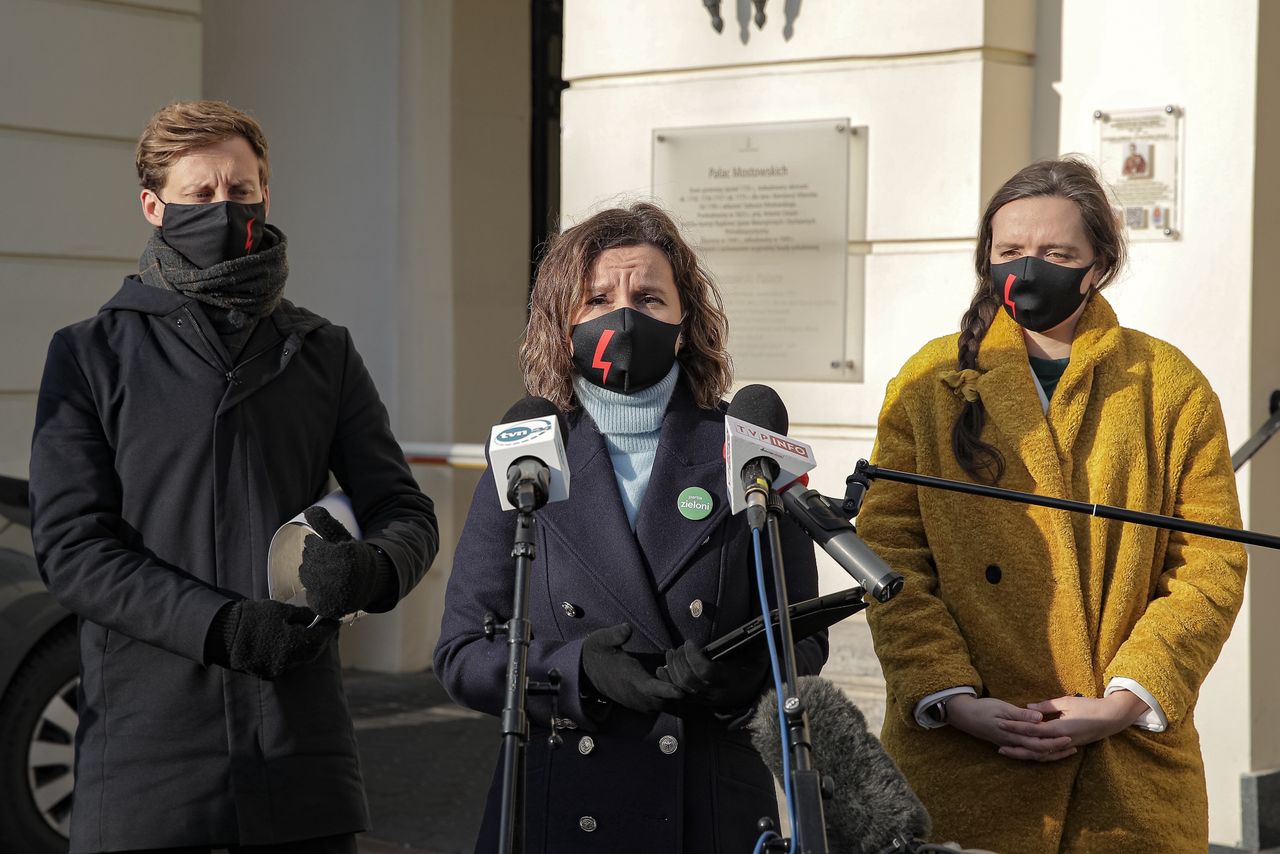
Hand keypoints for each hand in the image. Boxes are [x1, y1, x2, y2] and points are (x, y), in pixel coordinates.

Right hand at [218, 599, 339, 679]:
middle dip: (321, 640)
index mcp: (292, 643)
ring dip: (309, 648)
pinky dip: (294, 655)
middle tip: (325, 628)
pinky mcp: (268, 673)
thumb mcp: (281, 610)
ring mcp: (277, 669)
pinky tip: (294, 644)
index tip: (335, 621)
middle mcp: (287, 660)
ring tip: (311, 634)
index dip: (329, 629)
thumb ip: (303, 615)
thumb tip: (317, 617)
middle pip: (313, 652)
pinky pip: (288, 664)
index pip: (320, 638)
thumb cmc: (254, 617)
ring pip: (301, 660)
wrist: (224, 633)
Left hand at [300, 505, 378, 617]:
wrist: (371, 583)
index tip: (329, 547)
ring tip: (328, 572)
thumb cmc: (354, 556)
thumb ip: (325, 523)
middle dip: (314, 557)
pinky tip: (325, 585)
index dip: (317, 543)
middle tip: (329, 560)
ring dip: (312, 571)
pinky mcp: (327, 606)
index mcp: (344, 555)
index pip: (311, 544)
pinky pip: (308, 593)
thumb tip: (308, 510)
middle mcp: (339, 575)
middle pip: (307, 559)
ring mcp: (332, 593)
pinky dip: (313, 588)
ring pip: (305, 575)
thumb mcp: (342, 536)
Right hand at [581, 624, 685, 714]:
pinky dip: (665, 695)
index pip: (649, 688)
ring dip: (671, 692)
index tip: (679, 692)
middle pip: (663, 700)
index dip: (665, 690)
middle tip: (677, 665)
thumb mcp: (602, 639)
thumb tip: (627, 628)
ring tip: (670, 668)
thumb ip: (615, 634)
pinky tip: (665, 676)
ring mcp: (636, 701)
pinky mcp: (638, 703)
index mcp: (628, 678)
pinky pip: (657, 705)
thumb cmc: (598, 651)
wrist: (586, 670)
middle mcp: (634, 694)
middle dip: (675, 689)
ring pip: (662, 704)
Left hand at [658, 640, 769, 708]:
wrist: (754, 693)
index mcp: (728, 679)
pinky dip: (668, 681)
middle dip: (679, 660)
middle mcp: (715, 691)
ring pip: (681, 687)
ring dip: (672, 668)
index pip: (705, 671)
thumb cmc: (754, 669)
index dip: (693, 656)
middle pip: (688, 679)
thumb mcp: (757, 655)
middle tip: (678, 647)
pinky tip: (661, 669)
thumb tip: (753, 622)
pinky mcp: (699, 701)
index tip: (689, 642)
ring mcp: (705, 698)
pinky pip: (679, 694)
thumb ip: (750, 640)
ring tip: (670, 653)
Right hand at [946, 695, 1075, 761]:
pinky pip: (1026, 753)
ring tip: (1064, 751)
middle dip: (1056, 750)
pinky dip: (1038, 753)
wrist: (964, 715)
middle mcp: (1013, 743)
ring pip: (1033, 755)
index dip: (1055, 741)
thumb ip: (1021, 715)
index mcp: (1014, 733)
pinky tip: (1045, 751)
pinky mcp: (1007, 743)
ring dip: (1049, 754)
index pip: (1038, 741)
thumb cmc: (983, 708)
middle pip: (1039, 751)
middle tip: (1073, 747)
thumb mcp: (1002, 708)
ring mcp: (1010, 745)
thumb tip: (1040, 719)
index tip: (1070, 738)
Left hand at [994, 692, 1149, 759]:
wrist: (1111, 718)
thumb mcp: (1066, 702)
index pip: (1032, 730)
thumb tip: (1028, 706)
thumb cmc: (1089, 707)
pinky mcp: (1069, 747)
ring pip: (1042, 755)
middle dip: (1016, 748)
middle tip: (999, 748)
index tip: (1001, 724)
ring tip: (1010, 752)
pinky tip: (1029, 754)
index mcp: (1058, 728)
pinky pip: (1051, 755)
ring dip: (1025, 754)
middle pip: (1034, 748)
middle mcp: (1060, 740)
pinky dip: (1039, 756)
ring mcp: (1066, 746)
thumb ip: (1046, 705)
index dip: (1016, 728)